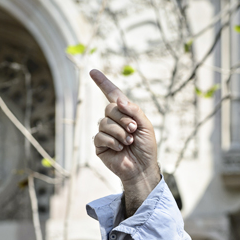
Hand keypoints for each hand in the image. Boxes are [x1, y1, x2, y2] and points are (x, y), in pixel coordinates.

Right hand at [90, 69, 160, 214]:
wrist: (143, 168)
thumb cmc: (146, 147)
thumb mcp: (146, 125)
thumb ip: (134, 110)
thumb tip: (119, 100)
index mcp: (124, 113)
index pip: (112, 94)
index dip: (103, 83)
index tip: (93, 71)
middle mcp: (113, 120)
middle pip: (109, 108)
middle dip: (123, 118)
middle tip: (133, 130)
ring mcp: (105, 132)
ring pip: (104, 122)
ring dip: (120, 132)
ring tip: (129, 141)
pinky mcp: (99, 145)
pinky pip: (99, 136)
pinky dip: (112, 141)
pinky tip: (120, 148)